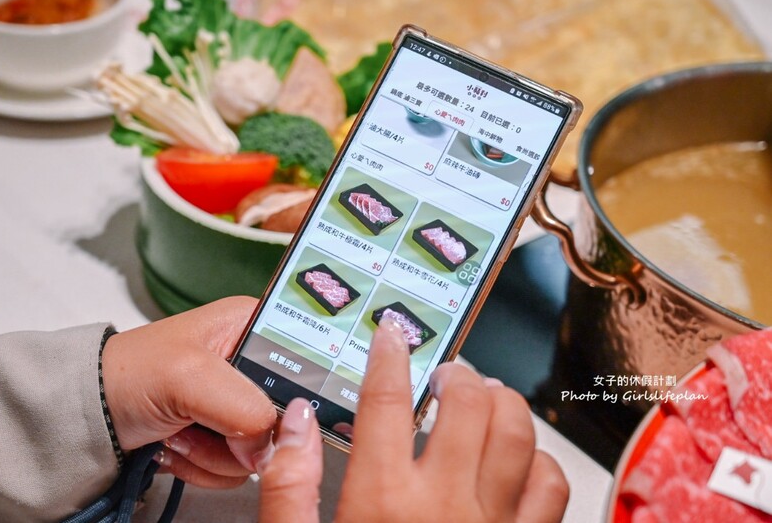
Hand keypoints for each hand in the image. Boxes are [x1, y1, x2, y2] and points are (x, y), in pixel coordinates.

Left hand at [102, 296, 275, 488]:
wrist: (88, 413)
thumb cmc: (128, 372)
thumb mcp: (190, 376)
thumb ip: (243, 405)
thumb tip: (271, 444)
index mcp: (254, 326)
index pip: (308, 361)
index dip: (294, 395)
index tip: (263, 412)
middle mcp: (252, 364)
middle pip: (286, 415)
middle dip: (239, 431)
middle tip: (202, 419)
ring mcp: (238, 403)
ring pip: (262, 449)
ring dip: (214, 451)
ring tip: (180, 426)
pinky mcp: (224, 434)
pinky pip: (238, 467)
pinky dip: (203, 464)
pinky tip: (177, 442)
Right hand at [257, 319, 568, 522]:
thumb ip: (290, 488)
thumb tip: (295, 422)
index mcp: (384, 501)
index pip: (387, 399)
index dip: (389, 355)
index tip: (390, 334)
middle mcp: (446, 505)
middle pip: (467, 401)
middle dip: (455, 370)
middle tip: (440, 371)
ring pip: (519, 431)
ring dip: (501, 401)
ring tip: (480, 396)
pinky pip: (550, 485)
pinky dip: (537, 457)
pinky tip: (514, 458)